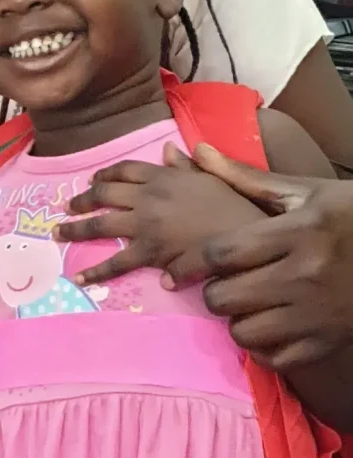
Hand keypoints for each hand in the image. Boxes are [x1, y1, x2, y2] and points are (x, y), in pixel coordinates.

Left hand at [58, 143, 264, 286]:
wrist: (247, 239)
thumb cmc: (236, 208)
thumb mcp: (212, 179)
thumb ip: (186, 165)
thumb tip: (168, 150)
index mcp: (162, 176)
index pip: (124, 170)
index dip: (105, 174)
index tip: (93, 180)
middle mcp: (147, 196)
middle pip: (105, 194)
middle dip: (82, 199)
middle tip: (67, 206)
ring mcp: (145, 224)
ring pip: (101, 223)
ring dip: (76, 228)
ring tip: (58, 232)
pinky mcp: (150, 252)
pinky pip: (117, 262)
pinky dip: (96, 270)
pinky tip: (78, 276)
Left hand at [166, 144, 352, 369]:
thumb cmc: (349, 213)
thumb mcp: (303, 191)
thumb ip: (244, 177)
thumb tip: (196, 149)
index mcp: (294, 233)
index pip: (221, 254)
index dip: (189, 263)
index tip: (175, 270)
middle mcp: (304, 276)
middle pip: (226, 297)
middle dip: (211, 292)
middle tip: (218, 284)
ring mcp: (318, 315)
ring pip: (246, 333)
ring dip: (234, 320)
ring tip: (243, 305)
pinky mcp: (330, 342)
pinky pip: (277, 360)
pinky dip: (263, 348)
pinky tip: (265, 327)